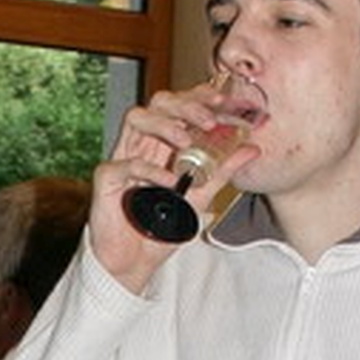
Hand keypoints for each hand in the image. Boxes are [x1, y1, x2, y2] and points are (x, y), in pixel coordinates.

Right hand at [92, 85, 259, 291]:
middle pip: (159, 102)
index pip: (180, 105)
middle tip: (210, 121)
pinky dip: (150, 169)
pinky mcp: (107, 178)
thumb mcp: (201, 196)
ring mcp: (123, 157)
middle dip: (186, 105)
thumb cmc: (161, 228)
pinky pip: (126, 163)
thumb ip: (222, 171)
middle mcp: (143, 144)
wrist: (134, 263)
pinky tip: (169, 182)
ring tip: (186, 141)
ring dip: (164, 124)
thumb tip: (252, 149)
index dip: (200, 97)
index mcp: (163, 143)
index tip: (225, 102)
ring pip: (136, 117)